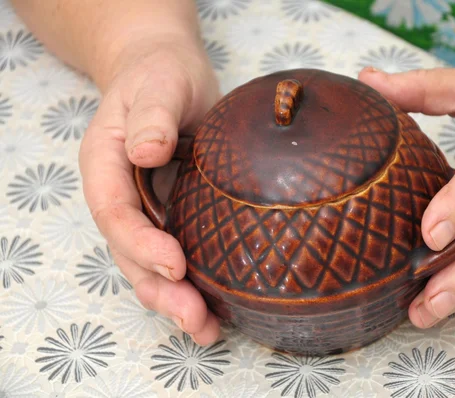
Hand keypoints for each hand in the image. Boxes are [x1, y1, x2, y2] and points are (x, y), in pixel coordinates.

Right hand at [79, 38, 221, 343]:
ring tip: (206, 329)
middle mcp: (122, 195)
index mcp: (107, 164)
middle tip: (194, 317)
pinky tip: (217, 311)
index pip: (114, 212)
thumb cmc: (162, 74)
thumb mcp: (159, 84)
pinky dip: (194, 286)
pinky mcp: (176, 215)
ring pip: (150, 265)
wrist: (169, 74)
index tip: (176, 263)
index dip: (140, 243)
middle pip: (130, 253)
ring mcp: (147, 209)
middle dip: (159, 289)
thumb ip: (152, 116)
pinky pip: (178, 256)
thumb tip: (147, 152)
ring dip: (175, 300)